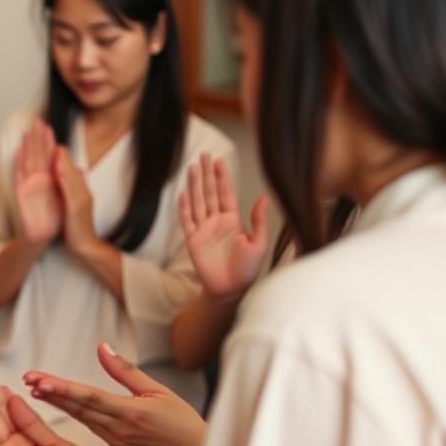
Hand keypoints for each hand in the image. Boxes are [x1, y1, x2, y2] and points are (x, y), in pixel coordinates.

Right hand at [13, 120, 61, 243]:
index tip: (49, 127)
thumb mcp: (66, 197)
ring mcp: (29, 184)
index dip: (48, 142)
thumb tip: (79, 168)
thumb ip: (68, 182)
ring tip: (29, 131)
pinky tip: (20, 149)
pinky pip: (20, 173)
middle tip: (39, 121)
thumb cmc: (55, 217)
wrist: (45, 234)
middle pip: (37, 154)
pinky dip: (19, 161)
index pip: (48, 156)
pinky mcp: (22, 191)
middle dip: (38, 138)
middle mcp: (38, 179)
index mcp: (48, 178)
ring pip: (29, 159)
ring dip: (28, 145)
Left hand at [24, 342, 206, 445]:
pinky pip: (92, 427)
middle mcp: (119, 429)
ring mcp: (117, 441)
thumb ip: (126, 371)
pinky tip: (60, 404)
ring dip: (58, 403)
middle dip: (51, 393)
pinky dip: (75, 414)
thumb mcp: (159, 390)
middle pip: (78, 407)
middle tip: (27, 379)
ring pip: (81, 418)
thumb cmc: (184, 423)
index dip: (61, 388)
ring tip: (36, 388)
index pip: (88, 397)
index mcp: (131, 413)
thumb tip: (102, 347)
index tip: (38, 380)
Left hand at [53, 147, 99, 255]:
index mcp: (83, 192)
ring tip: (57, 149)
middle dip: (64, 155)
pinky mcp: (75, 209)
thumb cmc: (78, 228)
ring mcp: (80, 200)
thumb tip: (75, 179)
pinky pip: (68, 190)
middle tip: (56, 141)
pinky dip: (62, 178)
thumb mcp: (77, 207)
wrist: (86, 246)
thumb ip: (75, 192)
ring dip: (63, 163)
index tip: (57, 146)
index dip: (65, 158)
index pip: (73, 171)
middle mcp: (83, 193)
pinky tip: (57, 170)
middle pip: (72, 171)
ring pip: (71, 178)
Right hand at [177, 153, 267, 303]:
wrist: (231, 289)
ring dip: (194, 185)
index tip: (219, 161)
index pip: (226, 194)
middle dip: (206, 174)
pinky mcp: (193, 241)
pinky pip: (187, 221)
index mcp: (233, 220)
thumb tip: (263, 197)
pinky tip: (183, 194)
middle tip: (204, 155)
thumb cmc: (247, 270)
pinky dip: (184, 207)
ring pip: (198, 202)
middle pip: (210, 193)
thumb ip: (258, 220)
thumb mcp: (259, 244)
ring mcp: (204, 230)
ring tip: (192, 167)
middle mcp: (217, 222)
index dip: (222, 177)